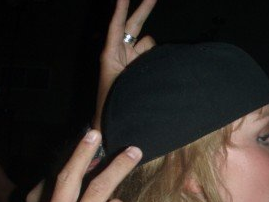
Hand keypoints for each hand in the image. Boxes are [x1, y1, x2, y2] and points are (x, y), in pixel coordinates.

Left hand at [93, 0, 156, 128]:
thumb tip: (154, 49)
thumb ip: (138, 65)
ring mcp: (132, 60)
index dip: (121, 8)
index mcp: (111, 54)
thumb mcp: (123, 82)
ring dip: (152, 52)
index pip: (117, 26)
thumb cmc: (113, 103)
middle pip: (134, 25)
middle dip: (143, 9)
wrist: (112, 123)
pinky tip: (153, 74)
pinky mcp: (141, 69)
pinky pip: (153, 56)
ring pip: (149, 44)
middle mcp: (122, 53)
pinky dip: (157, 61)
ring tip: (144, 73)